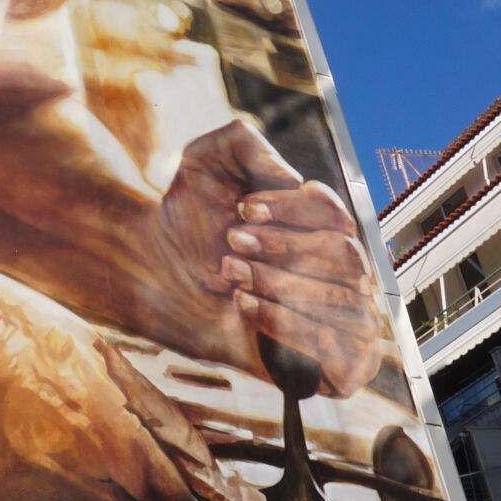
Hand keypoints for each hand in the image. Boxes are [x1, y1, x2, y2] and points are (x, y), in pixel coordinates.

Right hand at [0, 266, 262, 500]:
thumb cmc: (18, 328)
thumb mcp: (104, 355)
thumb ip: (160, 417)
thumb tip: (205, 467)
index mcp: (105, 437)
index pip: (169, 498)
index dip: (187, 498)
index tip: (197, 498)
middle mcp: (66, 478)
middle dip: (130, 486)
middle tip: (100, 438)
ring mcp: (21, 497)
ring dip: (84, 494)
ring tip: (54, 437)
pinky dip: (38, 499)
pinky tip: (21, 450)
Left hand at [158, 122, 382, 396]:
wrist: (157, 273)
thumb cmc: (189, 213)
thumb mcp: (205, 159)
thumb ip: (243, 141)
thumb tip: (292, 178)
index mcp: (322, 220)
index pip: (335, 212)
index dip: (292, 209)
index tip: (242, 208)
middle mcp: (341, 265)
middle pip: (344, 255)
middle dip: (282, 249)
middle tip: (229, 243)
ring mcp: (342, 313)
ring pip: (339, 299)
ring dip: (279, 285)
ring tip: (228, 275)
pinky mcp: (333, 359)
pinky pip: (335, 347)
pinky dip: (287, 326)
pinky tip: (241, 307)